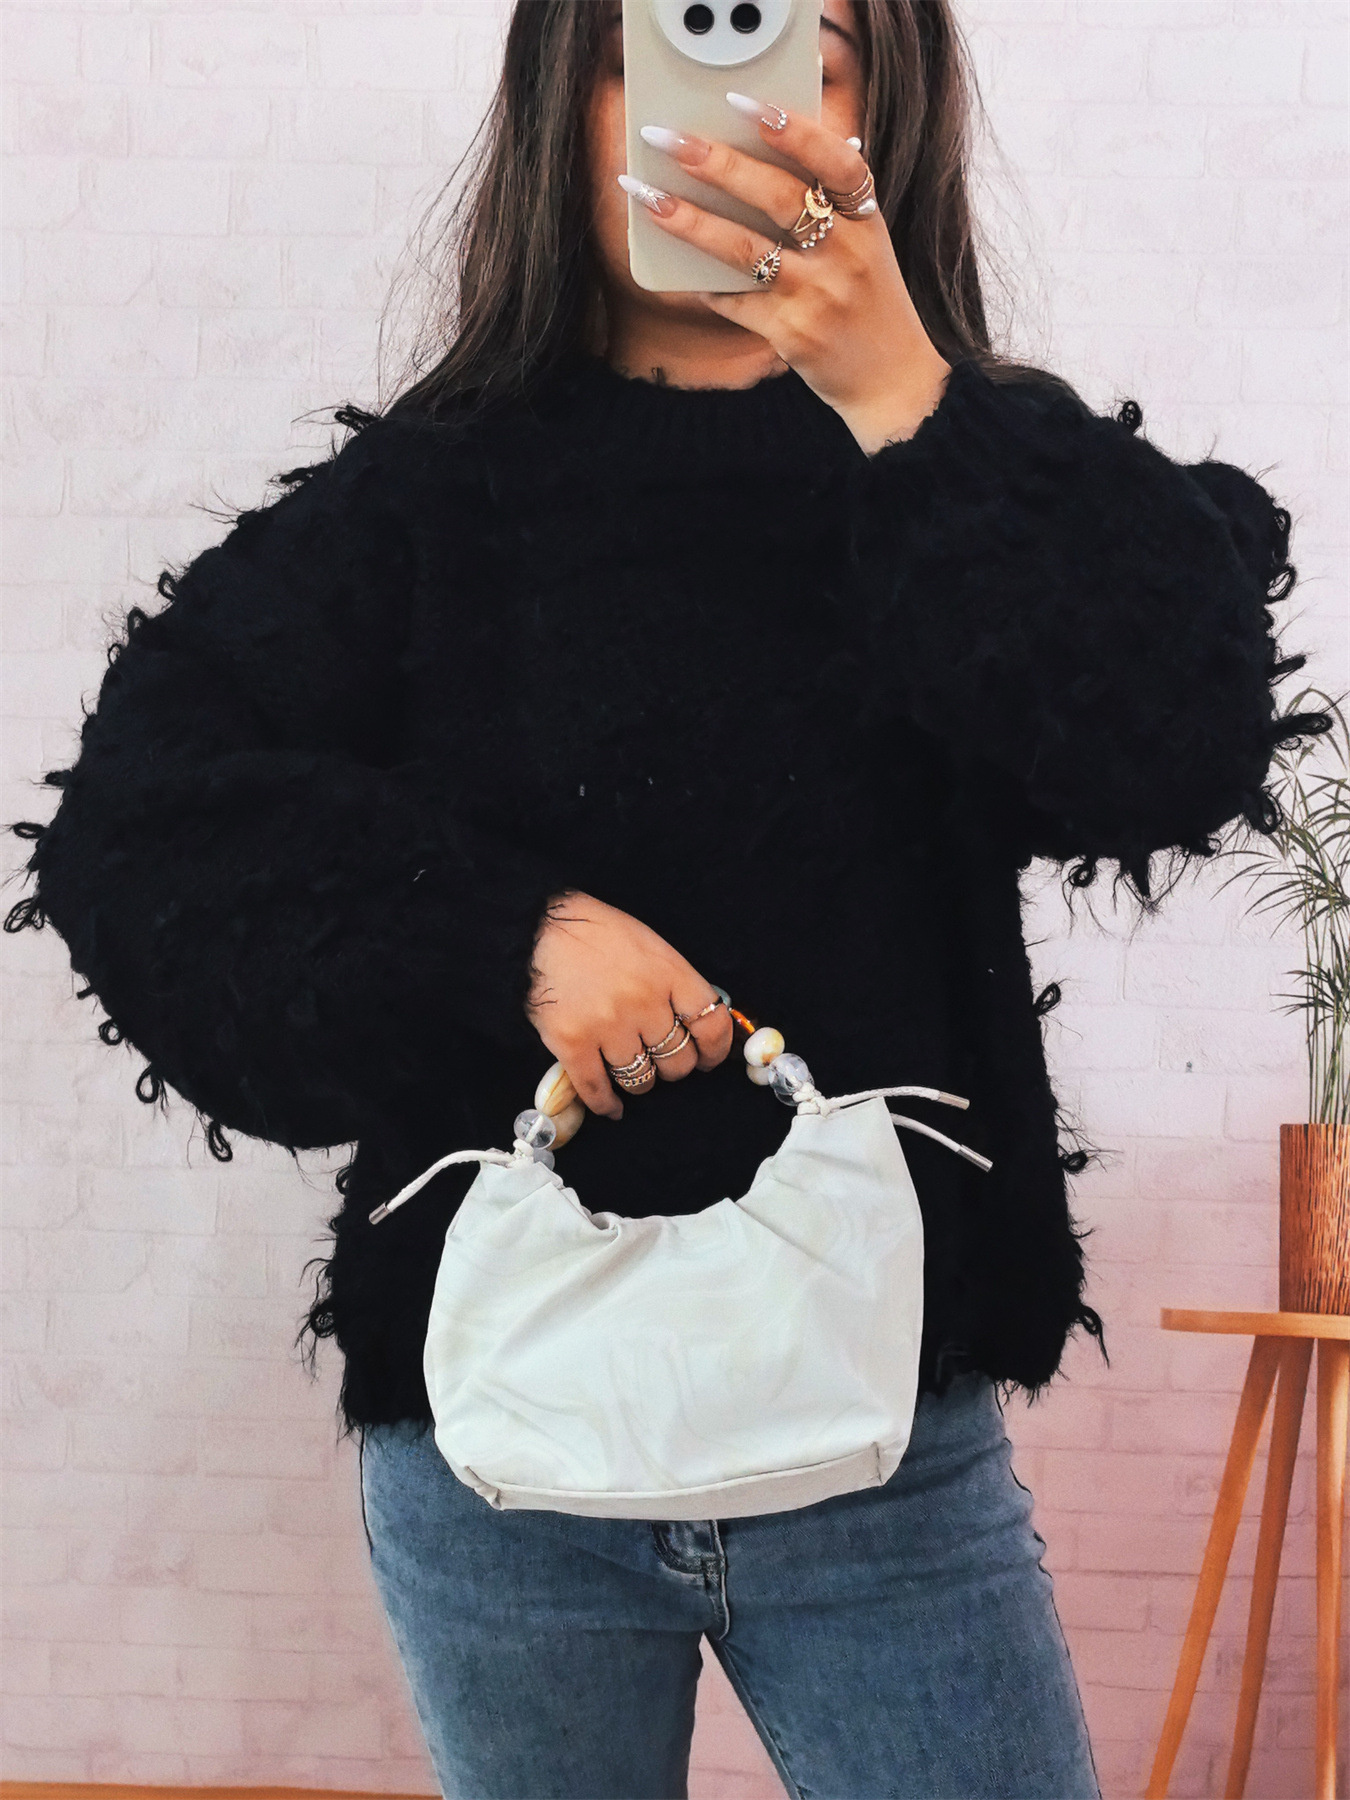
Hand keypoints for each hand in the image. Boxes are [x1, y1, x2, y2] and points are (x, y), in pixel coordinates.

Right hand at [526, 891, 734, 1119]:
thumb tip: (693, 1023)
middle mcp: (644, 1002)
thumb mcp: (648, 945)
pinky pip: (597, 1090)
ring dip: (640, 1081)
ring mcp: (608, 1026)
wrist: (535, 929)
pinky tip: (611, 1107)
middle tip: (662, 1061)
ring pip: (641, 1079)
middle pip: (678, 1060)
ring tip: (632, 1073)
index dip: (715, 1050)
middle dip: (673, 1067)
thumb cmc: (593, 933)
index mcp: (668, 972)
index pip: (711, 1024)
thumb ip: (672, 983)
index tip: (709, 1059)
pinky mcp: (573, 1044)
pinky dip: (606, 1104)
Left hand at [624, 98, 950, 453]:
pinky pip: (737, 301)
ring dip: (691, 221)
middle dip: (718, 164)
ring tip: (649, 196)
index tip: (745, 104)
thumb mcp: (869, 247)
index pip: (836, 162)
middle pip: (778, 198)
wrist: (894, 383)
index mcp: (867, 221)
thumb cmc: (871, 305)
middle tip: (668, 139)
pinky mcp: (793, 334)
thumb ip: (834, 204)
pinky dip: (706, 284)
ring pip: (745, 249)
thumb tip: (780, 150)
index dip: (793, 131)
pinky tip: (679, 269)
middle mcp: (846, 253)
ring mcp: (819, 296)